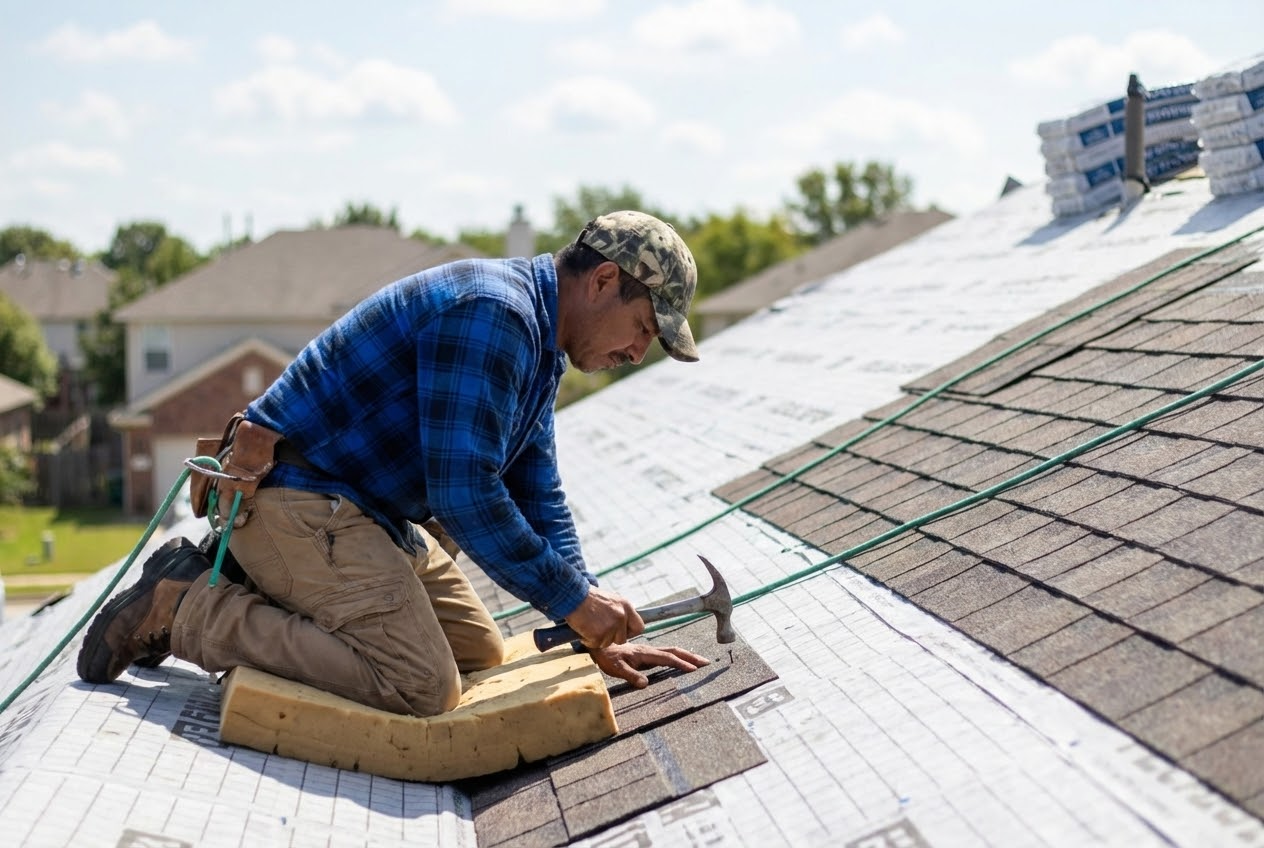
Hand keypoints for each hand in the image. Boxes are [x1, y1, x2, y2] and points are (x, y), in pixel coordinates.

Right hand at [564, 587, 643, 649]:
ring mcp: (611, 626)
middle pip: (622, 639)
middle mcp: (621, 616)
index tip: (622, 633)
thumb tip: (623, 625)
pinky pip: (595, 644)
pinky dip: (588, 640)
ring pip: (607, 643)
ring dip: (597, 638)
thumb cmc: (588, 597)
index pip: (639, 627)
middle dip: (610, 638)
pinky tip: (583, 629)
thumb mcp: (610, 599)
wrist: (573, 596)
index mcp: (626, 606)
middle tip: (599, 629)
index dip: (630, 633)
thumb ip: (619, 611)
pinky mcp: (599, 635)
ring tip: (589, 625)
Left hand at [589, 643, 710, 688]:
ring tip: (700, 662)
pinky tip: (682, 662)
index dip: (681, 663)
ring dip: (687, 655)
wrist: (599, 647)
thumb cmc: (607, 658)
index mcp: (645, 654)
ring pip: (672, 651)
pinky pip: (667, 654)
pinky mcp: (647, 654)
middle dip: (691, 657)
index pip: (667, 658)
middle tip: (706, 663)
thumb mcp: (616, 669)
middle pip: (675, 651)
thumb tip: (645, 684)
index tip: (694, 670)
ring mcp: (649, 651)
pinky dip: (678, 656)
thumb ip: (631, 675)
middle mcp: (650, 650)